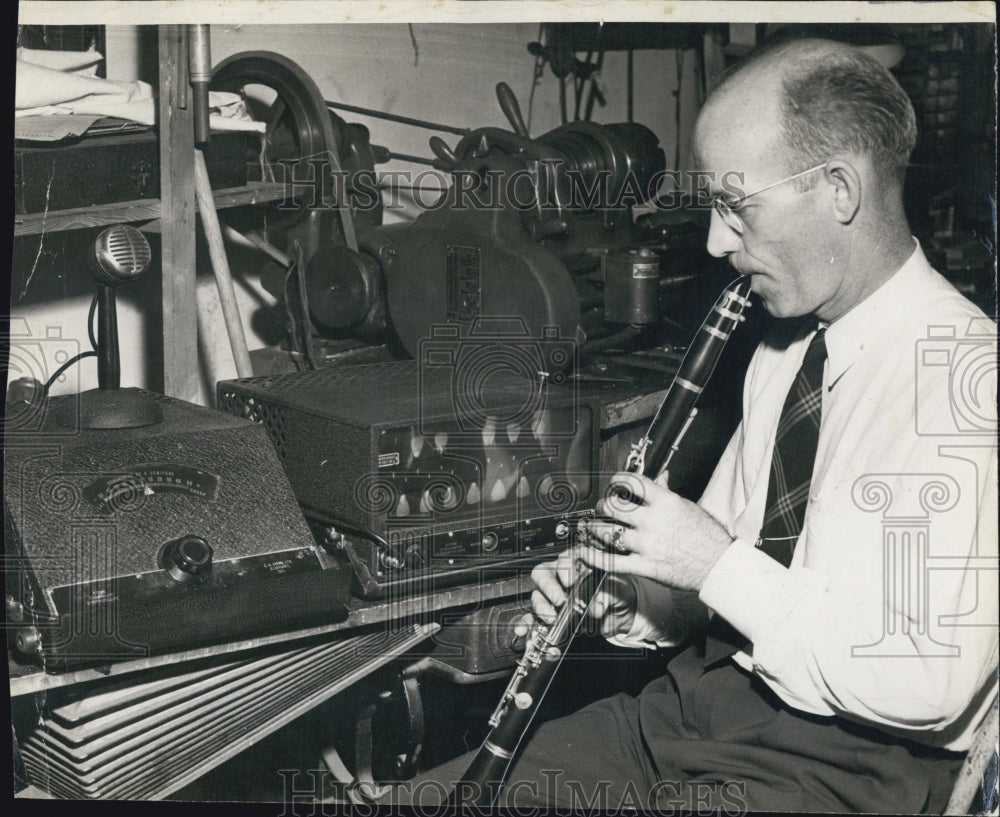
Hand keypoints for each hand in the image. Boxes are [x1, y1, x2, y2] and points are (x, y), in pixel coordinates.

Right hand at [530, 549, 636, 637]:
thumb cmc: (618, 593)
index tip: (571, 581)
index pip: (563, 559)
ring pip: (537, 596)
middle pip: (544, 575)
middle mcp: (561, 578)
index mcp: (577, 564)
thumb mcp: (618, 591)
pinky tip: (523, 629)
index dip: (564, 568)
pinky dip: (526, 624)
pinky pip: (532, 617)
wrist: (620, 614)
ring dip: (541, 607)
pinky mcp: (550, 615)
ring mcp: (553, 597)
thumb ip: (606, 597)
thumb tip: (596, 607)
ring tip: (550, 618)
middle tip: (559, 599)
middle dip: (549, 587)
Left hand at [578, 470, 732, 592]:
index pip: (632, 482)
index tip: (613, 482)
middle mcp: (653, 521)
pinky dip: (594, 558)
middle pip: (613, 506)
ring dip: (596, 529)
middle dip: (602, 505)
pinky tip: (584, 553)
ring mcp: (647, 544)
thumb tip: (660, 476)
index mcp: (665, 503)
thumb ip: (668, 492)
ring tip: (594, 528)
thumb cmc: (708, 536)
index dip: (617, 479)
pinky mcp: (645, 566)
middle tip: (602, 507)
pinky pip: (612, 562)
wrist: (718, 565)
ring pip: (608, 532)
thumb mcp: (688, 507)